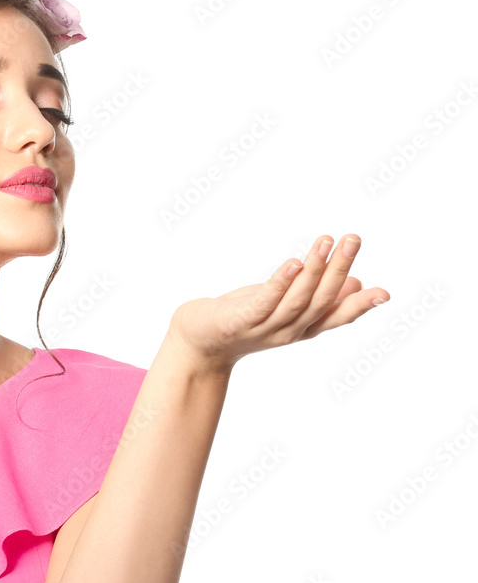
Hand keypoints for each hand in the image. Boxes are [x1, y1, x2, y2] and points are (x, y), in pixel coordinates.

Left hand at [166, 234, 389, 372]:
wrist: (198, 343)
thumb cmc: (244, 318)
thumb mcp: (284, 307)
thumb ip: (318, 298)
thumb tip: (357, 283)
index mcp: (303, 327)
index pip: (337, 317)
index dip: (360, 305)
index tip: (385, 294)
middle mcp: (289, 331)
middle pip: (321, 301)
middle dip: (339, 269)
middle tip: (353, 238)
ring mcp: (265, 328)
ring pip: (297, 300)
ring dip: (315, 269)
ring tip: (326, 241)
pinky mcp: (240, 321)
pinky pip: (264, 302)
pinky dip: (280, 283)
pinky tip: (292, 264)